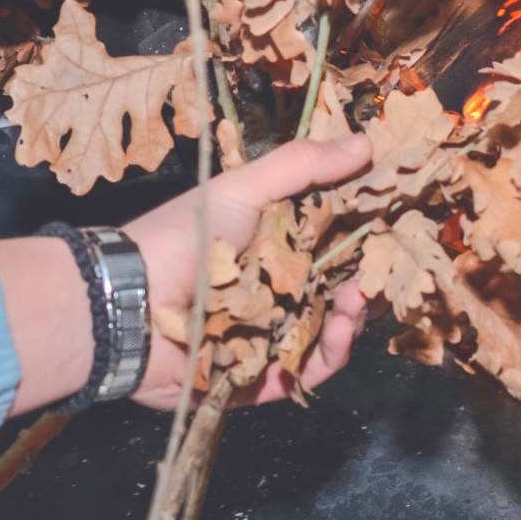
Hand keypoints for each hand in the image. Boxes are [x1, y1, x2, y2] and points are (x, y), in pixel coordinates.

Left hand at [123, 135, 372, 409]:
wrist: (127, 302)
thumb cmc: (183, 237)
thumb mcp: (243, 188)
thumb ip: (302, 167)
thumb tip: (366, 143)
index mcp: (273, 246)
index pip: (334, 243)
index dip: (366, 239)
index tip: (394, 230)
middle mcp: (274, 290)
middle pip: (338, 291)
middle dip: (365, 284)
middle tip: (377, 275)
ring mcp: (268, 335)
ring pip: (328, 332)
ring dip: (351, 319)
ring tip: (354, 304)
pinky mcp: (260, 377)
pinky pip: (306, 371)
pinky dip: (328, 355)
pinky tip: (338, 334)